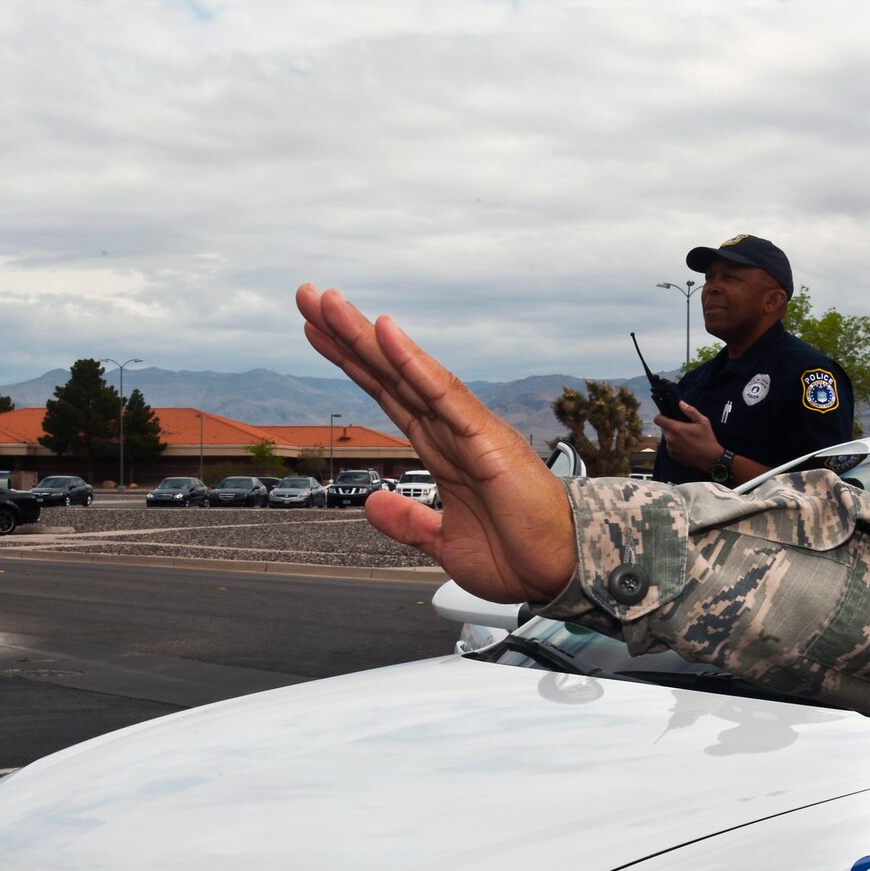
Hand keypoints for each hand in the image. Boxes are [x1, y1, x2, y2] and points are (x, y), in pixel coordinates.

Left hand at [297, 285, 575, 602]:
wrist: (562, 574)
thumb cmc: (520, 557)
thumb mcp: (446, 544)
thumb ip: (409, 521)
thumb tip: (372, 502)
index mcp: (445, 452)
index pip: (391, 396)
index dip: (354, 364)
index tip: (317, 333)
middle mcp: (454, 432)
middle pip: (391, 375)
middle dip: (347, 336)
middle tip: (308, 295)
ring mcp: (470, 431)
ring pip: (409, 375)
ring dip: (367, 338)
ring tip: (327, 302)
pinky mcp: (486, 441)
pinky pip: (444, 395)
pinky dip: (414, 363)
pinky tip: (385, 332)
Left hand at [654, 401, 721, 470]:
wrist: (710, 459)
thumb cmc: (707, 439)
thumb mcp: (702, 421)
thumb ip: (690, 411)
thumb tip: (680, 403)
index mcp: (675, 428)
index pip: (658, 420)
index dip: (661, 416)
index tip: (667, 416)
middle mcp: (670, 438)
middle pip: (663, 428)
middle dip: (670, 426)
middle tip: (682, 427)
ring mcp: (670, 448)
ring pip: (667, 438)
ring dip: (673, 436)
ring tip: (686, 438)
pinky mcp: (672, 456)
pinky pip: (670, 447)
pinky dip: (675, 445)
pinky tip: (686, 445)